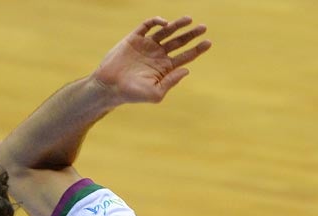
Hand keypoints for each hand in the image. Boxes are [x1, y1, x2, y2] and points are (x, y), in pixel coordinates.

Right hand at [94, 16, 211, 103]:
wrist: (109, 87)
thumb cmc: (131, 94)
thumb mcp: (155, 93)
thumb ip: (171, 82)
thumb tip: (186, 70)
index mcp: (164, 68)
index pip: (184, 56)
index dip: (197, 49)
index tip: (208, 43)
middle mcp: (157, 55)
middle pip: (179, 42)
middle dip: (191, 34)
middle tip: (203, 28)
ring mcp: (146, 46)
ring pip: (166, 31)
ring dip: (177, 25)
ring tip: (189, 20)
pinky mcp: (134, 38)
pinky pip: (147, 26)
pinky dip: (156, 21)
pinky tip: (164, 23)